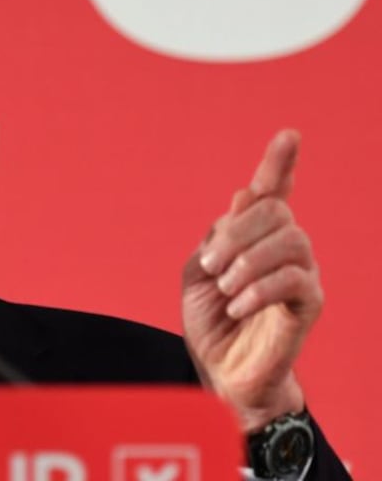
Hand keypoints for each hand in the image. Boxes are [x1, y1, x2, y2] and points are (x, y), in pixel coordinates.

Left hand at [181, 130, 321, 430]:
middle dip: (235, 233)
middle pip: (275, 211)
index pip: (272, 193)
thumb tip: (245, 196)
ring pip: (291, 239)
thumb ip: (217, 237)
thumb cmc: (211, 321)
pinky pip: (295, 280)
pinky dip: (258, 289)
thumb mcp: (196, 273)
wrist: (221, 371)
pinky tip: (237, 305)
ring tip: (225, 288)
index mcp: (252, 237)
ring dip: (248, 261)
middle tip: (211, 266)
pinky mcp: (309, 304)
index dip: (280, 164)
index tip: (289, 135)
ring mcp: (300, 274)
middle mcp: (282, 249)